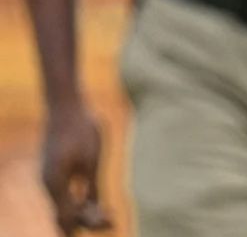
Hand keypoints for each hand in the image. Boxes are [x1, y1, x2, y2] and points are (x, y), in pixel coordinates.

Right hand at [42, 103, 109, 233]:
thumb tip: (93, 210)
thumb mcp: (90, 160)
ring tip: (108, 218)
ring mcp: (50, 179)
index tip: (112, 222)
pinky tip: (96, 205)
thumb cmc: (80, 130)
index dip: (90, 222)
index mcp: (54, 183)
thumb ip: (90, 186)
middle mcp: (48, 185)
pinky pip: (66, 195)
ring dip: (84, 214)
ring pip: (64, 206)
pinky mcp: (56, 173)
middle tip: (113, 222)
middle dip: (87, 221)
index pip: (69, 216)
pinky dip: (79, 202)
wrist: (67, 107)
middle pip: (65, 215)